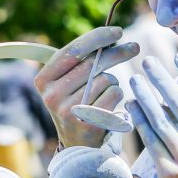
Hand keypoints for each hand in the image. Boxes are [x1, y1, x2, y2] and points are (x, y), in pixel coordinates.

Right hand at [34, 26, 138, 148]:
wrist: (78, 146)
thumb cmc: (78, 104)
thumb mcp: (69, 82)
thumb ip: (82, 59)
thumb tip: (115, 35)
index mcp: (43, 80)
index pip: (73, 50)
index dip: (98, 37)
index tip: (118, 31)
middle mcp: (51, 95)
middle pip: (92, 63)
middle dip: (117, 52)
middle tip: (134, 47)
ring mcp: (68, 111)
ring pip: (106, 79)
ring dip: (113, 82)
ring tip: (104, 94)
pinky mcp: (87, 123)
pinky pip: (114, 94)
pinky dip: (117, 96)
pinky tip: (109, 106)